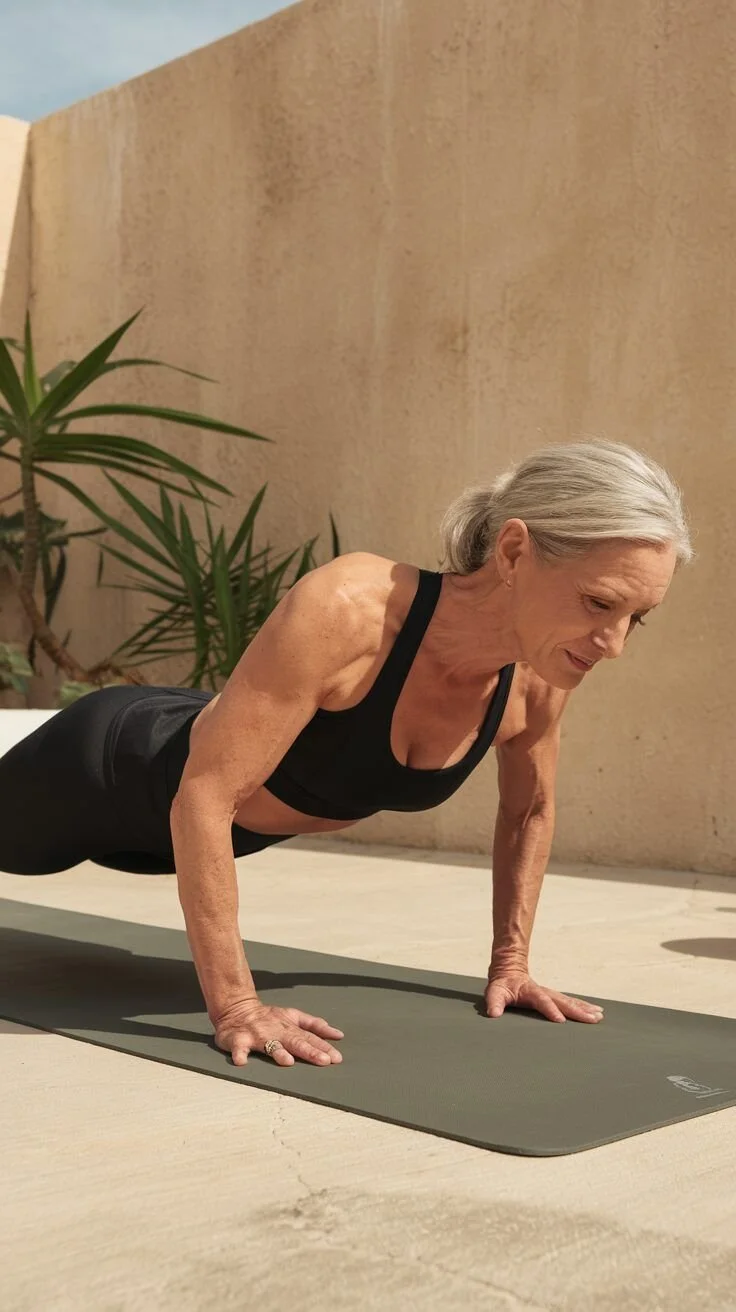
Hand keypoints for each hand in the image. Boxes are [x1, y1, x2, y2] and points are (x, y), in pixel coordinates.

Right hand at [214, 998, 343, 1066]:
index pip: (310, 1037)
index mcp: (289, 1026)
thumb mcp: (293, 1016)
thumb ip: (314, 1025)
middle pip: (295, 1041)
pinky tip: (242, 1061)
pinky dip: (239, 1054)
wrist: (237, 1009)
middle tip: (324, 1061)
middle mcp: (276, 1031)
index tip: (336, 1058)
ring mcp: (257, 1035)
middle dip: (309, 1051)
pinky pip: (238, 1048)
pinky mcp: (238, 1040)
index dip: (323, 1046)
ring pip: (269, 1044)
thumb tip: (338, 1034)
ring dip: (278, 1052)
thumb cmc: (269, 1017)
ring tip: (288, 1061)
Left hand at [485, 970, 603, 1023]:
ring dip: (584, 1009)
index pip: (542, 1001)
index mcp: (530, 992)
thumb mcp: (495, 992)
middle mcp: (544, 992)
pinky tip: (595, 1012)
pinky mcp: (554, 997)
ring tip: (599, 1016)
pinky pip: (570, 1002)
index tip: (560, 1020)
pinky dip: (583, 1007)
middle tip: (593, 1019)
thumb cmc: (502, 984)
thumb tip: (493, 1014)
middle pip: (563, 1001)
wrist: (509, 969)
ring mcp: (551, 994)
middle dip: (578, 1011)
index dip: (550, 1010)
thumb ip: (494, 1002)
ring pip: (570, 1001)